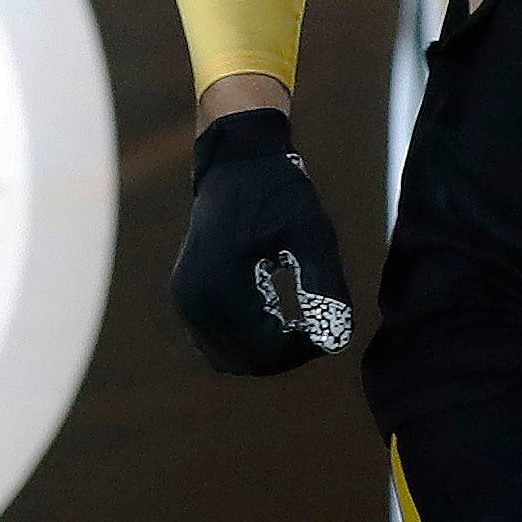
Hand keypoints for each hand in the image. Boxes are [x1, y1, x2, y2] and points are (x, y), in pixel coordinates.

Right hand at [171, 108, 353, 374]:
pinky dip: (246, 341)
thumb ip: (325, 287)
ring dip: (265, 352)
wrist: (237, 161)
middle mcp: (194, 298)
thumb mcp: (312, 235)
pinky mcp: (186, 296)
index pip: (264, 349)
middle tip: (317, 331)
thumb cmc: (278, 192)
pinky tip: (275, 314)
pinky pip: (214, 341)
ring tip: (298, 323)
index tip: (329, 332)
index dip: (301, 351)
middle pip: (244, 361)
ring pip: (227, 357)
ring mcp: (184, 299)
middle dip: (284, 355)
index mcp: (221, 284)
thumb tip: (337, 341)